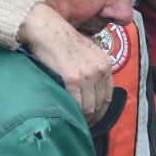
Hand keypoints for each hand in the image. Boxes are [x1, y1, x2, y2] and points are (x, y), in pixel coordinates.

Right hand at [17, 4, 113, 124]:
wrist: (48, 30)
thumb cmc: (63, 40)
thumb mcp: (89, 50)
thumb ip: (94, 67)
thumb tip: (93, 88)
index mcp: (106, 64)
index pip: (108, 95)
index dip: (102, 110)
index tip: (94, 117)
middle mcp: (99, 70)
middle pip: (99, 104)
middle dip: (92, 117)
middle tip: (83, 124)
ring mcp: (87, 75)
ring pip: (89, 107)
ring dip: (83, 117)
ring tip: (75, 122)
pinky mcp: (72, 79)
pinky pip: (76, 103)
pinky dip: (73, 112)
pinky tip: (68, 115)